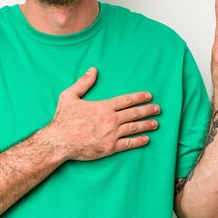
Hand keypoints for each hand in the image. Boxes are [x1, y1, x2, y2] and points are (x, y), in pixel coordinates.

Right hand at [43, 67, 159, 160]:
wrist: (59, 141)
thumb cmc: (63, 119)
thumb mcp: (69, 96)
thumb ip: (83, 83)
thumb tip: (92, 70)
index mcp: (103, 106)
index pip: (126, 100)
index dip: (139, 97)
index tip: (149, 96)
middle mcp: (110, 119)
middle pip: (134, 113)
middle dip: (148, 110)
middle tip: (157, 109)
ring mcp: (112, 134)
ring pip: (134, 128)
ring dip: (147, 125)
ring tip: (156, 123)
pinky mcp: (110, 147)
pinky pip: (128, 144)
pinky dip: (139, 141)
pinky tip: (146, 139)